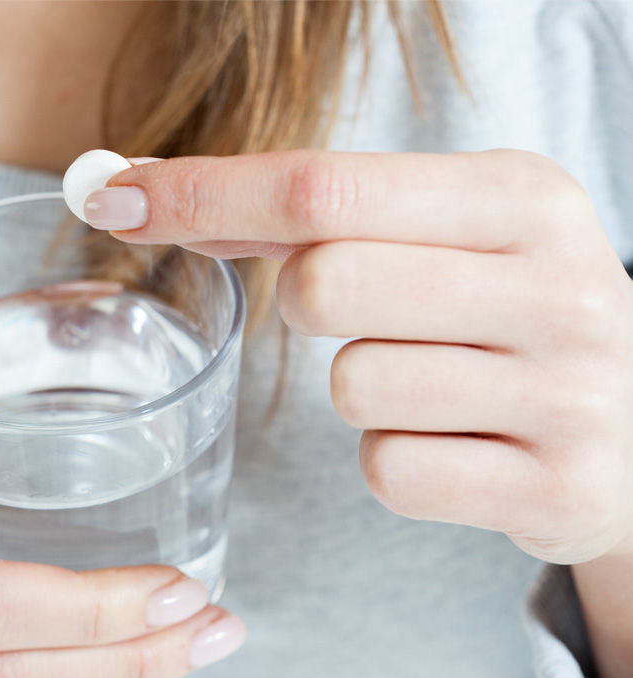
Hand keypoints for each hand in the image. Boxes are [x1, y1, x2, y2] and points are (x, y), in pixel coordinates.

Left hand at [92, 149, 632, 564]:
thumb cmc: (506, 309)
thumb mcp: (443, 230)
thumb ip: (308, 211)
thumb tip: (139, 193)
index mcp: (521, 199)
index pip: (322, 187)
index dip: (203, 194)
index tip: (114, 200)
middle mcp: (557, 287)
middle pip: (324, 284)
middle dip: (307, 301)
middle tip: (365, 310)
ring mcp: (566, 395)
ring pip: (353, 387)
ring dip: (361, 389)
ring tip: (437, 381)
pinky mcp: (553, 489)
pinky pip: (389, 473)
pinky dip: (395, 459)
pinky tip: (457, 441)